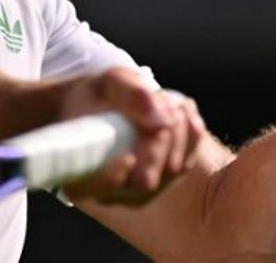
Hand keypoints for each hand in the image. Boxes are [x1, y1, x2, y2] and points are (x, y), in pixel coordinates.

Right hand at [56, 68, 206, 205]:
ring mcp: (142, 189)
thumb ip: (130, 95)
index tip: (127, 156)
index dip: (114, 176)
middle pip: (145, 180)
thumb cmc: (97, 96)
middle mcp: (113, 191)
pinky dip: (191, 132)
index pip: (99, 187)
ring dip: (179, 131)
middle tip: (159, 101)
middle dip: (159, 139)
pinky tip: (182, 108)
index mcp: (84, 174)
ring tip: (167, 99)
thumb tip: (162, 119)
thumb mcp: (107, 84)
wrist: (100, 105)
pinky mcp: (166, 178)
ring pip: (173, 169)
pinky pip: (189, 160)